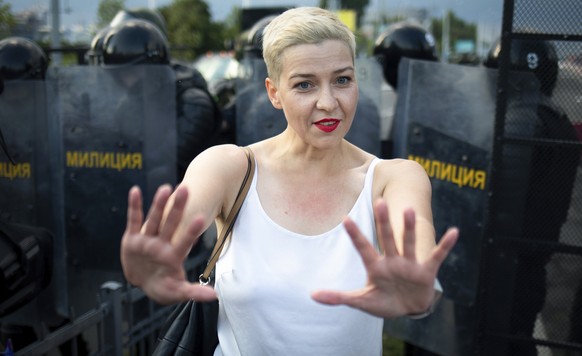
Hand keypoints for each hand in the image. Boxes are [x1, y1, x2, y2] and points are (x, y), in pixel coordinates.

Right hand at [120, 184, 216, 303]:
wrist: (143, 283)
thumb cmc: (163, 287)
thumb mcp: (177, 292)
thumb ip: (193, 292)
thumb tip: (214, 296)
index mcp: (173, 256)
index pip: (185, 241)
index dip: (191, 231)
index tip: (201, 218)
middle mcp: (161, 244)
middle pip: (171, 223)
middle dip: (177, 208)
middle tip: (185, 189)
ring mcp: (147, 239)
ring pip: (154, 219)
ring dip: (158, 204)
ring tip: (165, 188)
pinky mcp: (133, 238)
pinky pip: (134, 220)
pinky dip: (134, 206)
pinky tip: (135, 191)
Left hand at [311, 199, 457, 317]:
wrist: (407, 308)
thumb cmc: (383, 301)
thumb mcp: (360, 301)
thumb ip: (338, 297)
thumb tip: (312, 295)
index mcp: (375, 266)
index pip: (363, 247)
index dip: (354, 234)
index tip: (344, 218)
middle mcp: (392, 260)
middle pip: (387, 238)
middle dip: (383, 222)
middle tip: (379, 202)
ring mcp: (410, 264)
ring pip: (409, 242)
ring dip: (410, 228)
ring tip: (409, 209)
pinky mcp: (426, 272)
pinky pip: (436, 256)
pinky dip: (445, 245)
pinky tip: (454, 232)